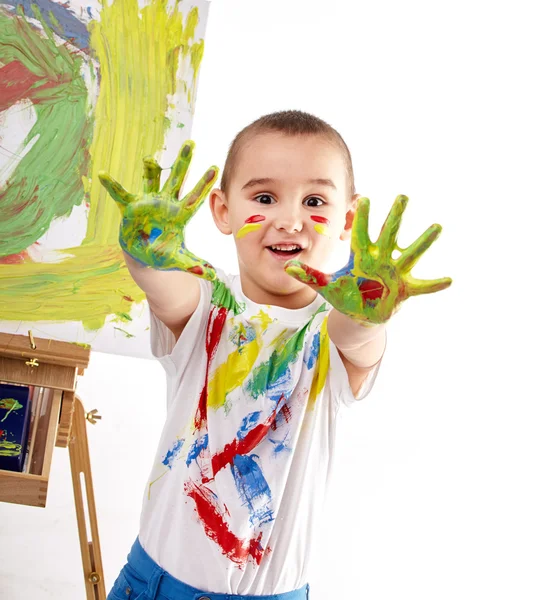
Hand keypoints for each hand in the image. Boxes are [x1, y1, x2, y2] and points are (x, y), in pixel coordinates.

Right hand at [98, 141, 217, 279]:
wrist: (143, 255)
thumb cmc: (163, 253)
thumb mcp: (179, 260)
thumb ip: (194, 266)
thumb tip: (213, 276)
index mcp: (179, 215)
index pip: (195, 197)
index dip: (204, 184)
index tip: (215, 168)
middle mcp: (165, 204)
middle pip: (177, 180)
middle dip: (183, 163)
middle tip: (191, 144)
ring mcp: (148, 203)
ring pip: (151, 181)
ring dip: (150, 169)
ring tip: (149, 158)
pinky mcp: (130, 207)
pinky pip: (120, 195)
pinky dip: (112, 185)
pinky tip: (103, 174)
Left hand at [284, 195, 451, 324]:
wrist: (359, 315)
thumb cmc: (346, 295)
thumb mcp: (327, 286)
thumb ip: (310, 276)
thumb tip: (287, 268)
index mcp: (361, 256)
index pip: (360, 233)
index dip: (360, 218)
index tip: (362, 198)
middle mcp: (380, 259)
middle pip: (388, 234)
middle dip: (395, 216)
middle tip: (403, 195)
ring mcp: (394, 273)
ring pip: (410, 254)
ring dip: (423, 242)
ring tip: (437, 227)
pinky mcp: (404, 289)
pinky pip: (422, 286)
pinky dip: (435, 284)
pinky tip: (449, 279)